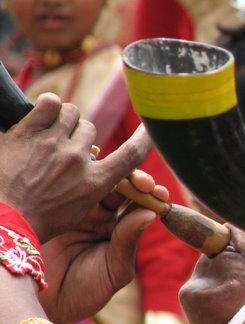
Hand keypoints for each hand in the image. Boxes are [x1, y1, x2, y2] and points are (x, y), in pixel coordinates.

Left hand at [0, 93, 150, 241]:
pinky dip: (47, 105)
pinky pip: (48, 102)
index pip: (131, 154)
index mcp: (94, 183)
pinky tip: (40, 116)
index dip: (145, 138)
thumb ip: (95, 183)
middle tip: (60, 150)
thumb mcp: (79, 209)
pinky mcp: (26, 133)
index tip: (150, 128)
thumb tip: (97, 157)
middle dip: (78, 135)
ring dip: (62, 119)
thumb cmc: (37, 219)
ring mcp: (51, 145)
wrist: (0, 221)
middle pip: (90, 128)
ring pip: (71, 112)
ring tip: (48, 133)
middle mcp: (77, 161)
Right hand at [37, 170, 166, 323]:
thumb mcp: (114, 271)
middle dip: (135, 180)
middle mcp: (103, 216)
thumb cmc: (86, 292)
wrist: (46, 303)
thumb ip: (128, 242)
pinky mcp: (57, 207)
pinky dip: (81, 170)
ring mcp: (79, 209)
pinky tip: (90, 159)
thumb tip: (150, 213)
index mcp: (122, 230)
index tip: (160, 193)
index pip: (141, 206)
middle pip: (122, 188)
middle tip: (142, 180)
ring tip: (118, 169)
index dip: (152, 196)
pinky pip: (72, 185)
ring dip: (110, 171)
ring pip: (98, 183)